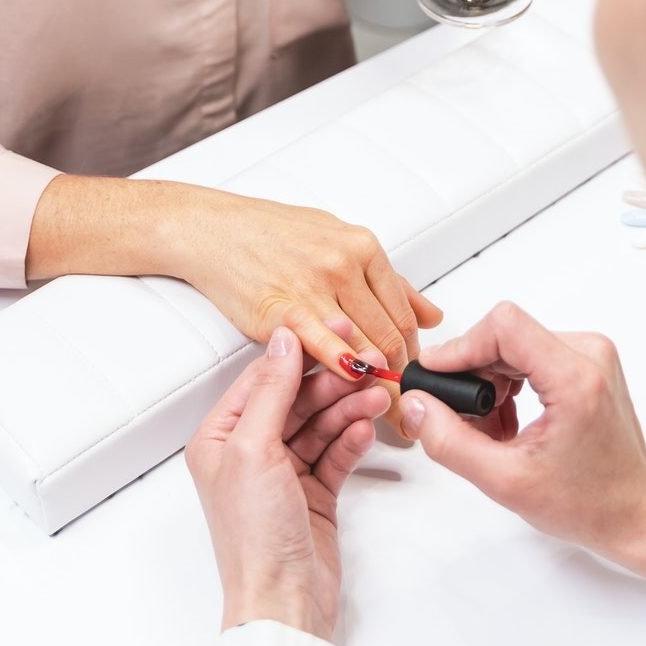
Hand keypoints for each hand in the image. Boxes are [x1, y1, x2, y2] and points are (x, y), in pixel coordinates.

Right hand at [176, 187, 442, 385]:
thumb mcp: (339, 241)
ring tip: (391, 415)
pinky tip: (354, 392)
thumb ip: (388, 281)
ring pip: (364, 347)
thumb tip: (431, 314)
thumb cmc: (272, 233)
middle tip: (410, 409)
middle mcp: (345, 265)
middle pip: (389, 335)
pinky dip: (344, 372)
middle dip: (402, 379)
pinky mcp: (283, 311)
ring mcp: (315, 287)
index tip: (417, 380)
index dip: (414, 354)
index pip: (404, 313)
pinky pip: (324, 349)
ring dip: (378, 387)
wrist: (215, 230)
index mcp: (363, 248)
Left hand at [186, 324, 389, 638]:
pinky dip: (352, 438)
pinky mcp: (313, 492)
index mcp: (221, 438)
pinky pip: (336, 452)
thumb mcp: (254, 451)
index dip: (299, 354)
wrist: (284, 602)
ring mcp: (283, 472)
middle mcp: (249, 452)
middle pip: (297, 398)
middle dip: (333, 382)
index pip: (263, 378)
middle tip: (368, 364)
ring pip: (321, 423)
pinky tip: (368, 427)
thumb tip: (283, 340)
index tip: (333, 331)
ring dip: (350, 407)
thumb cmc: (255, 537)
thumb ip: (271, 391)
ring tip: (379, 396)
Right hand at [399, 301, 645, 577]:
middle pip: (507, 334)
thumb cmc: (587, 503)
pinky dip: (510, 383)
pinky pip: (532, 353)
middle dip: (474, 373)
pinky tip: (508, 422)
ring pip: (516, 344)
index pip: (504, 327)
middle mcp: (589, 353)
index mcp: (576, 378)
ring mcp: (592, 355)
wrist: (635, 514)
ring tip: (490, 430)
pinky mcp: (588, 362)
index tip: (436, 375)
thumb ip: (450, 442)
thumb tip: (415, 404)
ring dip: (491, 381)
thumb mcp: (505, 482)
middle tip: (463, 418)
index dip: (462, 347)